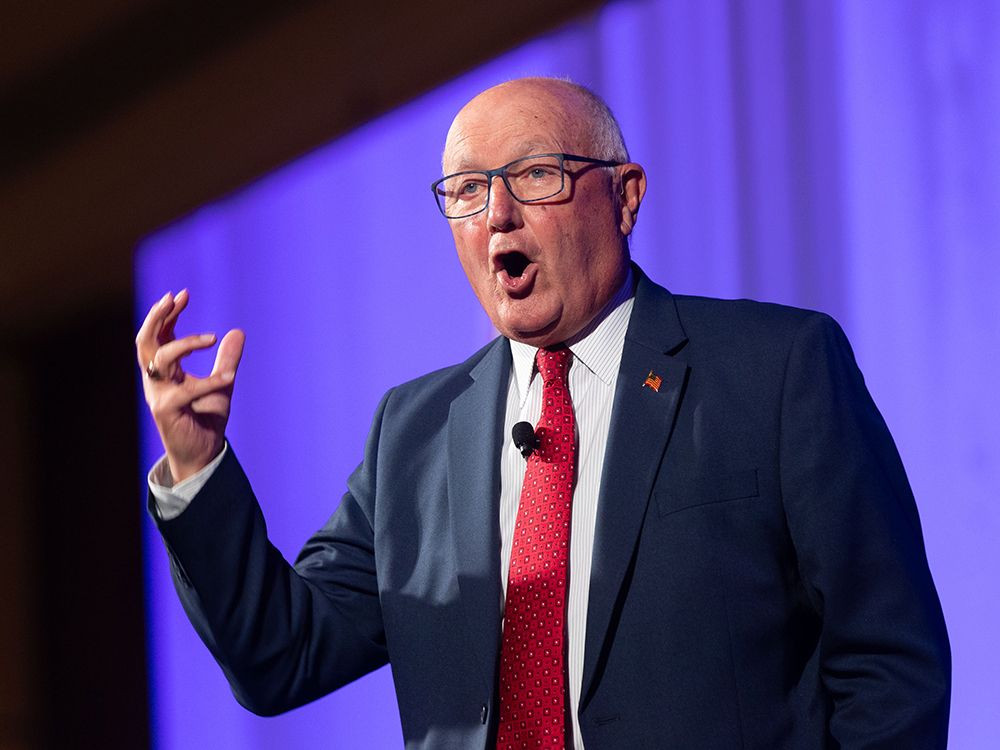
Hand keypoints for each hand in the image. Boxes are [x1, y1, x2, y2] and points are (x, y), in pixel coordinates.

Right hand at [136, 289, 244, 482]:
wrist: (204, 453)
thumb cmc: (206, 418)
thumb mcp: (222, 382)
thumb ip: (226, 359)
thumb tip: (238, 332)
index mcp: (164, 371)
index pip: (158, 335)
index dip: (167, 313)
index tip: (183, 294)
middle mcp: (156, 380)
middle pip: (145, 341)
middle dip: (156, 316)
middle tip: (174, 297)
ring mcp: (158, 394)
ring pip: (160, 358)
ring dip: (185, 343)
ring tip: (212, 338)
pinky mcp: (167, 410)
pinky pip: (186, 390)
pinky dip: (210, 380)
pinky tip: (229, 376)